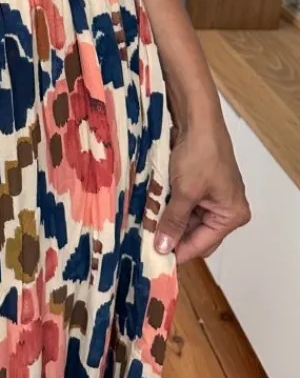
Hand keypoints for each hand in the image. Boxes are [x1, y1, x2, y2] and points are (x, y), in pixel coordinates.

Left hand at [155, 111, 250, 262]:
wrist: (197, 118)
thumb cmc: (199, 155)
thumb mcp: (185, 192)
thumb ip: (174, 222)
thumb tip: (163, 249)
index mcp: (232, 214)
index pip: (203, 244)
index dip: (179, 251)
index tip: (155, 259)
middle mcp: (226, 208)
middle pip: (196, 232)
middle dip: (172, 235)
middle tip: (146, 243)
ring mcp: (212, 195)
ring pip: (186, 218)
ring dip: (167, 220)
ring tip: (144, 227)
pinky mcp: (199, 183)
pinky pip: (183, 203)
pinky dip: (168, 206)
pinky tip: (150, 210)